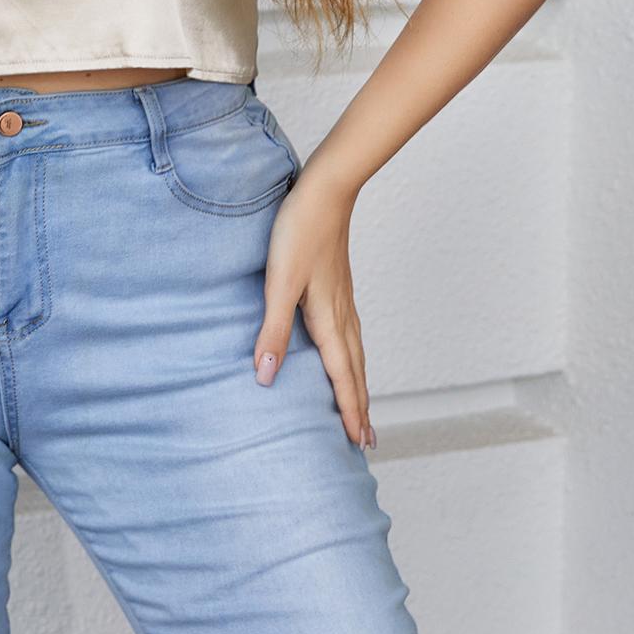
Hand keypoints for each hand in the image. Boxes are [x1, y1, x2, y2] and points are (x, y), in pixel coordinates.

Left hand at [252, 168, 375, 451]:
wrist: (325, 191)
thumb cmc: (299, 232)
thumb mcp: (279, 283)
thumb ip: (273, 330)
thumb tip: (265, 377)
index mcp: (328, 319)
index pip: (341, 376)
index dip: (349, 410)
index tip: (358, 443)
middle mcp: (341, 314)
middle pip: (355, 369)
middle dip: (361, 406)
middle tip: (367, 441)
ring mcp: (343, 299)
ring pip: (356, 352)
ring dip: (359, 382)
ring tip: (362, 405)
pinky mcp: (339, 285)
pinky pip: (351, 334)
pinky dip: (353, 356)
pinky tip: (346, 351)